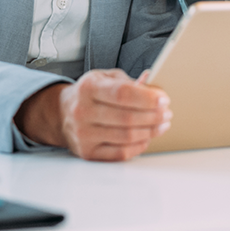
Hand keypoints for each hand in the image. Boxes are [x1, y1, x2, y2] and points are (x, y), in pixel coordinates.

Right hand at [14, 68, 170, 160]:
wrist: (61, 113)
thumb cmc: (90, 93)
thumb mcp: (106, 77)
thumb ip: (129, 81)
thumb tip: (153, 86)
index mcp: (89, 87)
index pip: (123, 93)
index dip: (147, 98)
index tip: (164, 99)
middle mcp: (83, 111)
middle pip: (127, 118)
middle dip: (154, 116)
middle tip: (167, 113)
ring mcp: (83, 134)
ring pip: (126, 137)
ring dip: (151, 131)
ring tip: (162, 124)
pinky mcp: (87, 152)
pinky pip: (120, 153)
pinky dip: (139, 146)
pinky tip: (147, 137)